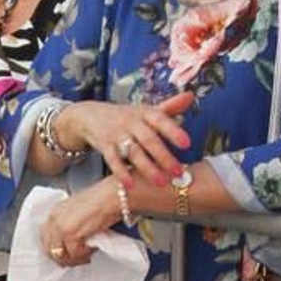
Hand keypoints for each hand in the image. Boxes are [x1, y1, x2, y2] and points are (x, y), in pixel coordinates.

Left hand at [41, 178, 129, 267]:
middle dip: (64, 258)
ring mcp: (61, 227)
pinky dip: (85, 255)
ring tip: (86, 255)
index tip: (66, 254)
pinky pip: (75, 254)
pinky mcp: (71, 234)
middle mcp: (54, 219)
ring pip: (61, 255)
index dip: (56, 249)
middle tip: (77, 259)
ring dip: (75, 258)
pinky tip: (93, 249)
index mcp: (55, 211)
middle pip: (50, 249)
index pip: (46, 237)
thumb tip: (70, 242)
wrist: (114, 195)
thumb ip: (70, 223)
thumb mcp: (79, 210)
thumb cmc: (103, 200)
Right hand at [58, 94, 192, 184]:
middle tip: (178, 172)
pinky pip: (113, 160)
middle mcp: (131, 122)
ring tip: (161, 183)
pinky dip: (121, 173)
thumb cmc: (127, 116)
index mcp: (145, 112)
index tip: (187, 144)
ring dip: (147, 168)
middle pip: (149, 139)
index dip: (173, 131)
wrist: (91, 115)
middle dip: (164, 156)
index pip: (160, 119)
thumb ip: (169, 107)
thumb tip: (190, 96)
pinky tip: (130, 185)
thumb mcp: (146, 110)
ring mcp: (117, 134)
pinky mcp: (105, 146)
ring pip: (133, 152)